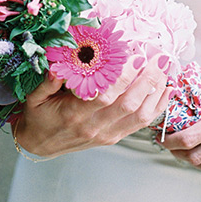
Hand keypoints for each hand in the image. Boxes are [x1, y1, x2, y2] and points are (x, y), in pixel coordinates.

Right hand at [14, 55, 171, 156]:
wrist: (39, 144)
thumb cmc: (38, 116)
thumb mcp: (34, 97)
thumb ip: (47, 82)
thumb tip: (58, 66)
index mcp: (74, 114)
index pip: (105, 96)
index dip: (123, 77)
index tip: (135, 57)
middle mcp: (94, 126)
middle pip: (129, 104)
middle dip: (148, 80)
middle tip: (159, 58)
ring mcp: (106, 134)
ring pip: (139, 115)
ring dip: (156, 91)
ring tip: (165, 69)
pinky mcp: (113, 138)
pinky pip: (140, 124)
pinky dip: (156, 107)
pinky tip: (166, 90)